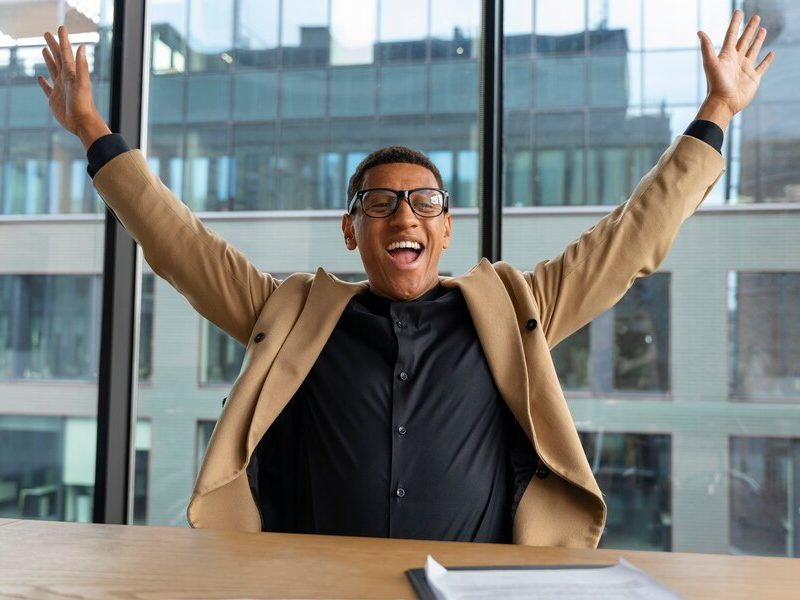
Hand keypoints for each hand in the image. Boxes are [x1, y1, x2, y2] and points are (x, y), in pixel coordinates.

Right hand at [37, 26, 110, 149]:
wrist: (82, 124)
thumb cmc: (84, 104)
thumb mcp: (82, 83)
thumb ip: (81, 65)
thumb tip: (82, 46)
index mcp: (72, 74)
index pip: (66, 53)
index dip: (63, 40)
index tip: (60, 28)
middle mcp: (66, 79)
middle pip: (58, 58)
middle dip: (53, 45)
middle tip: (46, 33)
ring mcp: (60, 88)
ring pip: (52, 70)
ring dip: (49, 59)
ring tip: (44, 49)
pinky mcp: (54, 99)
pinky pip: (47, 88)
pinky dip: (43, 82)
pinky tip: (40, 78)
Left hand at [696, 10, 775, 130]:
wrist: (723, 103)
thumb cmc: (716, 84)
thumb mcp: (711, 63)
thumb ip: (707, 47)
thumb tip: (699, 32)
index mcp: (727, 55)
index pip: (732, 35)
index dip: (735, 23)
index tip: (738, 12)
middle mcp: (736, 60)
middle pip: (744, 40)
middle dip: (749, 29)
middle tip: (755, 17)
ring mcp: (745, 68)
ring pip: (753, 50)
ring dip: (758, 40)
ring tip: (762, 29)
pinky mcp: (753, 78)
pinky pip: (762, 66)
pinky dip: (767, 60)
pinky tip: (771, 53)